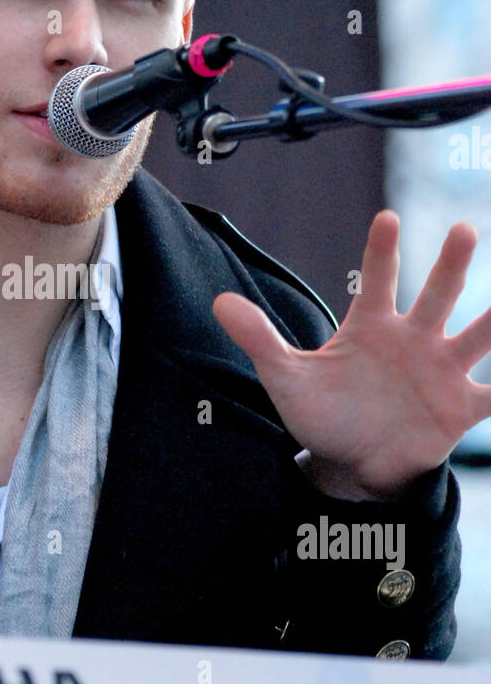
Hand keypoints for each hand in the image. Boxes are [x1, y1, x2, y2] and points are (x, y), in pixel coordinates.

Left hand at [211, 210, 490, 498]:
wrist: (351, 465)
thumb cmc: (323, 414)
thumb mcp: (287, 377)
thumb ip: (260, 338)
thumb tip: (219, 302)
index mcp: (371, 326)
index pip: (379, 279)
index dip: (381, 251)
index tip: (386, 218)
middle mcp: (413, 339)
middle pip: (436, 294)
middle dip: (451, 264)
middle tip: (463, 229)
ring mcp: (441, 370)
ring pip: (478, 335)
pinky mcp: (461, 408)